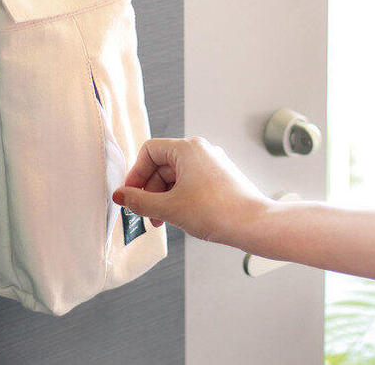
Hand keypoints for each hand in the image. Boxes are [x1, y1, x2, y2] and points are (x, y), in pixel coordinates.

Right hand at [112, 137, 270, 246]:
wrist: (254, 225)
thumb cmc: (216, 212)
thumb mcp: (169, 208)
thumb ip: (140, 201)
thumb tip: (119, 196)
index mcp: (187, 148)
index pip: (149, 151)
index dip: (136, 174)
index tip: (131, 196)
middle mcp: (200, 150)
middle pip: (161, 164)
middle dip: (150, 190)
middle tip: (145, 215)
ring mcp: (212, 163)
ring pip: (176, 176)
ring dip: (163, 197)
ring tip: (161, 221)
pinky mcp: (220, 177)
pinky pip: (190, 182)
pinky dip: (179, 197)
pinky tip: (179, 217)